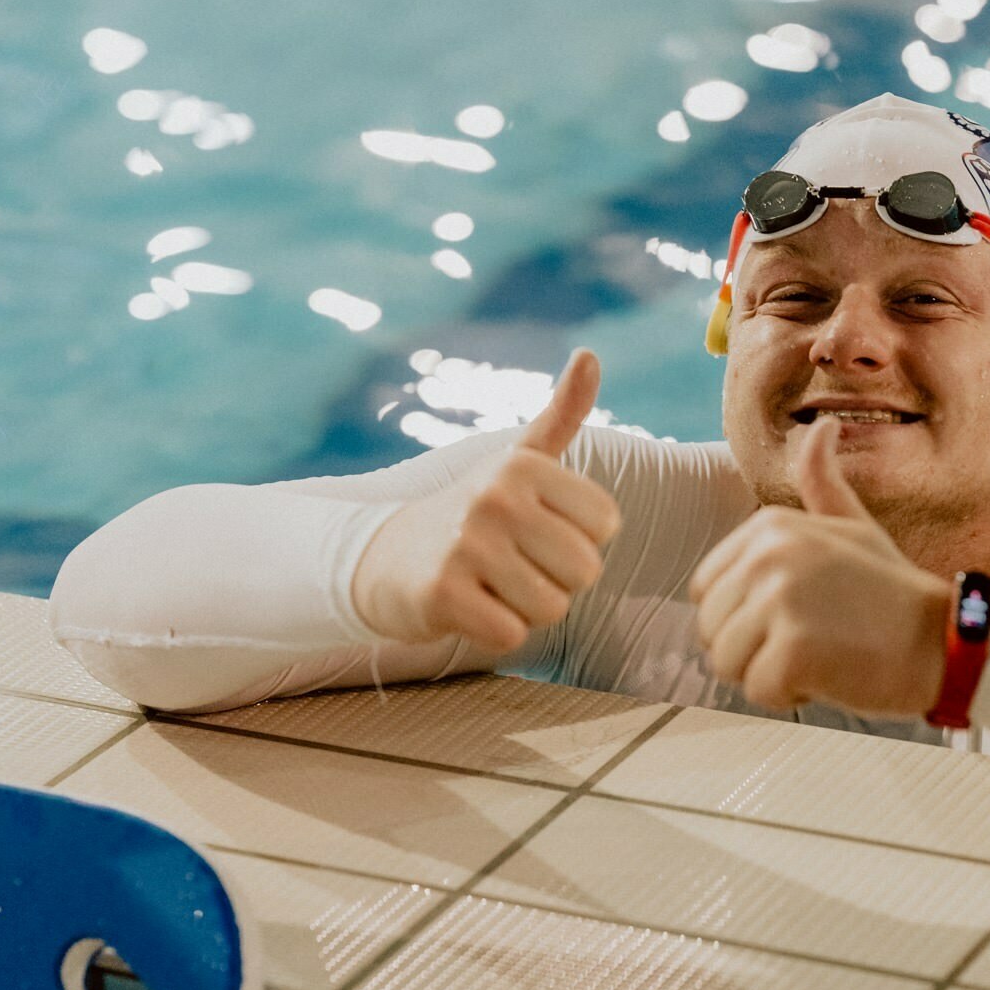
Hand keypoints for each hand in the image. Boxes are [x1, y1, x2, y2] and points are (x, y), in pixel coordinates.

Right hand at [352, 349, 621, 649]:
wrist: (384, 557)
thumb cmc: (472, 511)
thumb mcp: (518, 458)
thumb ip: (562, 413)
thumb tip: (590, 354)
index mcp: (525, 465)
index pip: (606, 525)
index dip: (580, 540)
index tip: (538, 531)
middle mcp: (496, 497)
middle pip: (585, 570)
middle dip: (558, 580)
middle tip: (514, 564)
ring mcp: (467, 545)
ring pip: (552, 607)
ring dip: (528, 609)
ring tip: (493, 584)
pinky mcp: (443, 594)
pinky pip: (512, 634)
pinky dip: (497, 631)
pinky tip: (471, 607)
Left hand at [688, 417, 951, 713]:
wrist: (945, 642)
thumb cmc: (894, 593)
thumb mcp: (853, 525)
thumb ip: (822, 482)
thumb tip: (821, 426)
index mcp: (770, 526)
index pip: (706, 591)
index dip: (744, 616)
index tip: (798, 613)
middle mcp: (769, 555)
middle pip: (711, 630)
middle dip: (753, 648)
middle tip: (813, 638)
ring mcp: (780, 600)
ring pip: (726, 663)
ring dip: (768, 674)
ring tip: (820, 654)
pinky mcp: (793, 650)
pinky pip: (757, 690)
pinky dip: (788, 696)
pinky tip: (829, 675)